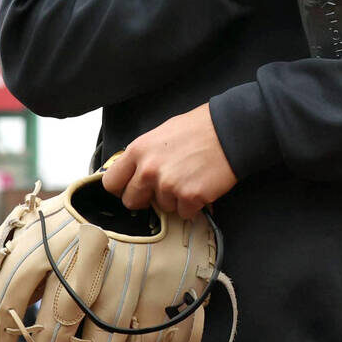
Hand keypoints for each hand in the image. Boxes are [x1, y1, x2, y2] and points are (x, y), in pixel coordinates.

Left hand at [101, 103, 237, 220]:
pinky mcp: (189, 197)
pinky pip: (183, 213)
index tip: (131, 187)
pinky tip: (200, 185)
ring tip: (189, 177)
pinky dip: (192, 205)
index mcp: (139, 150)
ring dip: (174, 199)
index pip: (111, 182)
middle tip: (165, 186)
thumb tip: (134, 172)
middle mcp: (149, 169)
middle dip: (146, 198)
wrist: (230, 130)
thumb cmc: (199, 128)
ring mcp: (168, 185)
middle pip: (132, 201)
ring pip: (161, 207)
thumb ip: (144, 155)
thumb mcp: (162, 133)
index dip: (122, 187)